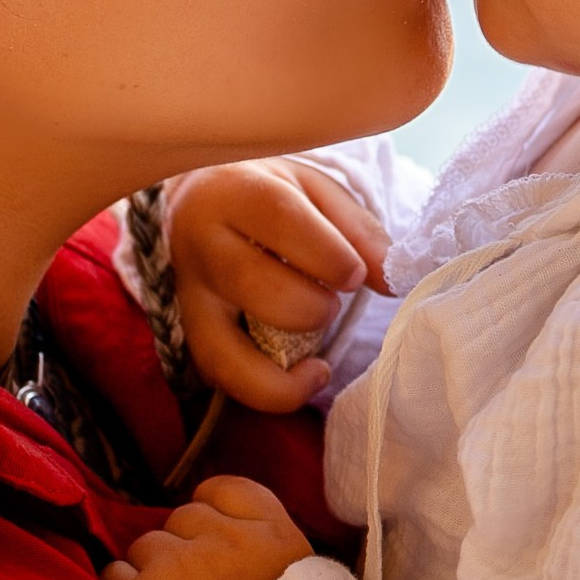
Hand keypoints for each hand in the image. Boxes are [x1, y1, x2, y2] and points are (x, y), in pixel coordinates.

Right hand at [165, 157, 389, 412]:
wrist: (200, 202)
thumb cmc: (268, 196)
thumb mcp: (316, 192)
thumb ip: (357, 231)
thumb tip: (390, 281)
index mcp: (236, 190)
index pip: (279, 216)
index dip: (327, 254)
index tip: (354, 274)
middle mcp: (201, 243)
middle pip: (251, 284)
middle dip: (310, 307)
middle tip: (334, 302)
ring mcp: (188, 294)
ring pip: (223, 350)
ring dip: (283, 368)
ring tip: (317, 359)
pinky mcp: (189, 332)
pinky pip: (218, 375)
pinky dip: (265, 389)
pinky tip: (299, 374)